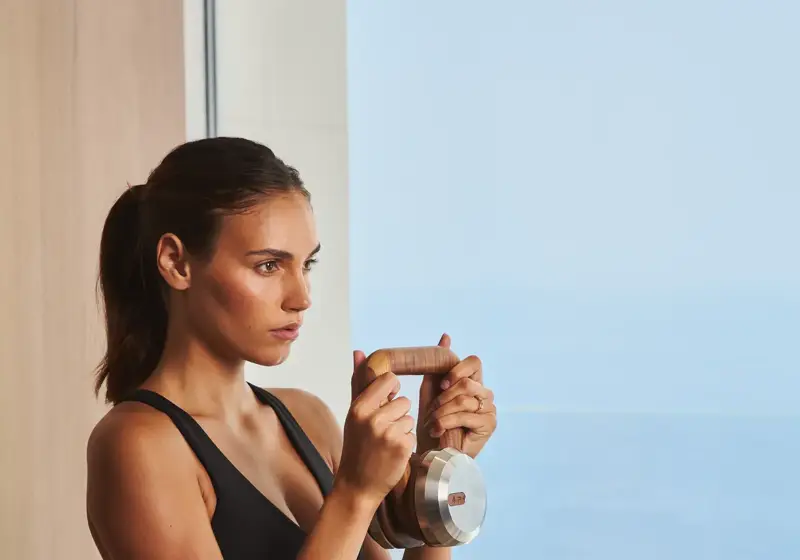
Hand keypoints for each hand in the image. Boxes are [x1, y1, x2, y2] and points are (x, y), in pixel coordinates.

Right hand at [336, 351, 415, 506]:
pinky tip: (391, 453)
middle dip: (396, 414)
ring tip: (385, 443)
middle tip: (381, 431)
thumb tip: (359, 351)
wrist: (356, 486)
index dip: (391, 391)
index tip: (386, 402)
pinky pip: (412, 434)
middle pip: (402, 400)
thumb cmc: (355, 446)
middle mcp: (373, 418)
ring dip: (402, 429)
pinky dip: (405, 443)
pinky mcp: (402, 447)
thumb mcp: (353, 414)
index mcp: (359, 407)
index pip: (389, 380)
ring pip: (409, 417)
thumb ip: (359, 382)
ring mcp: (388, 433)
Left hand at [417, 334, 496, 458]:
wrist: (433, 454)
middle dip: (443, 397)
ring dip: (442, 412)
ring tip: (431, 423)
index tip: (442, 383)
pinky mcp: (489, 424)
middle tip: (431, 411)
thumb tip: (445, 336)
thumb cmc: (432, 423)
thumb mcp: (431, 391)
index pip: (474, 362)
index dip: (457, 368)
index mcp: (473, 382)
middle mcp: (485, 393)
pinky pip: (466, 415)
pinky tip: (438, 430)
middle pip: (467, 382)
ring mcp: (489, 409)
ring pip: (464, 398)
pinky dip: (447, 421)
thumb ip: (437, 366)